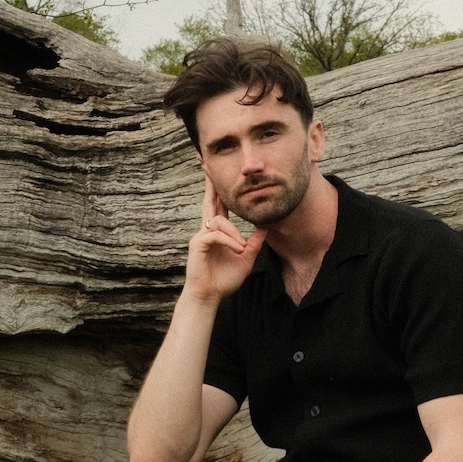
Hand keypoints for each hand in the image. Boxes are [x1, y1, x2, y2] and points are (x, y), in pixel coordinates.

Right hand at [183, 177, 266, 305]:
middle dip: (211, 184)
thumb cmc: (225, 279)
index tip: (216, 175)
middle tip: (208, 165)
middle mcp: (207, 230)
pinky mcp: (197, 245)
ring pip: (219, 222)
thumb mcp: (246, 258)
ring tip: (242, 248)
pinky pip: (215, 234)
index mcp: (217, 231)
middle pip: (209, 202)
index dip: (218, 190)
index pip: (219, 206)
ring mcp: (201, 236)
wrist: (210, 296)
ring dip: (234, 234)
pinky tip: (237, 250)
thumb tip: (265, 226)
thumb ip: (254, 242)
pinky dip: (229, 241)